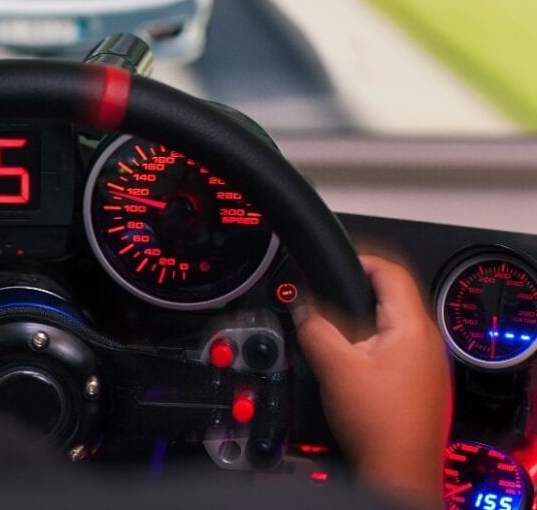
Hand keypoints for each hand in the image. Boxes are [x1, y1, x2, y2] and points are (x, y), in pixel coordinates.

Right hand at [296, 256, 450, 509]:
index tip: (338, 261)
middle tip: (327, 298)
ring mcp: (427, 363)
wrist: (398, 470)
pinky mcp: (420, 383)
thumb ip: (315, 328)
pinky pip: (395, 348)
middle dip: (356, 293)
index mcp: (412, 327)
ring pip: (392, 325)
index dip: (361, 259)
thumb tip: (302, 307)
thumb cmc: (378, 424)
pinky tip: (351, 362)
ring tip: (334, 332)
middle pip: (391, 297)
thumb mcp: (334, 366)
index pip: (391, 271)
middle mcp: (427, 341)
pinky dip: (371, 344)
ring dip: (362, 321)